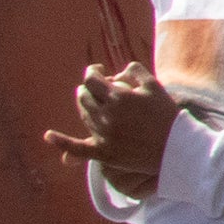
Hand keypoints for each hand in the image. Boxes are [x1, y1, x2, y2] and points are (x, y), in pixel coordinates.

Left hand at [42, 62, 177, 191]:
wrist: (175, 149)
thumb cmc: (166, 115)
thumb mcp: (154, 86)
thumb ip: (134, 72)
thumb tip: (116, 73)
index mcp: (118, 97)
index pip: (92, 79)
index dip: (92, 72)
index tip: (98, 71)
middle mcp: (106, 115)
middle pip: (84, 95)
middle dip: (89, 88)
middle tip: (100, 88)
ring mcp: (103, 135)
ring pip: (83, 114)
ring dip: (85, 104)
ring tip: (95, 102)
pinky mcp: (103, 153)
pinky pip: (77, 148)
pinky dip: (61, 142)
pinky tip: (48, 135)